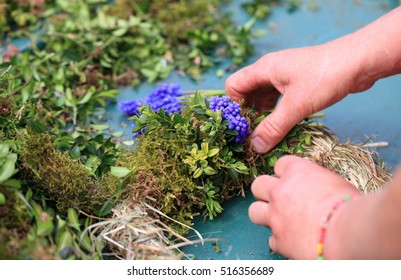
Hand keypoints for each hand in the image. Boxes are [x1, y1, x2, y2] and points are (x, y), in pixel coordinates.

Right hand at [226, 36, 374, 152]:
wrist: (358, 62)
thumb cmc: (325, 77)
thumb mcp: (296, 106)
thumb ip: (274, 128)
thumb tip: (255, 147)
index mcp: (264, 69)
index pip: (234, 85)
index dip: (234, 105)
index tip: (241, 125)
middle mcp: (270, 70)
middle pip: (247, 92)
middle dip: (248, 114)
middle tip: (252, 135)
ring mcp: (283, 76)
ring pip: (263, 97)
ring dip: (263, 115)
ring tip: (266, 134)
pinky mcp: (296, 82)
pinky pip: (278, 98)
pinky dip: (276, 112)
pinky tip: (281, 125)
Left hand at [249, 155, 360, 258]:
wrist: (348, 231)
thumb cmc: (350, 204)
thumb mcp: (334, 182)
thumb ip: (316, 183)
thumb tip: (318, 189)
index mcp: (295, 171)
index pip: (280, 164)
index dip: (286, 173)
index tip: (293, 180)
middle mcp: (279, 191)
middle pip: (258, 185)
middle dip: (266, 191)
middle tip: (279, 199)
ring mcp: (275, 216)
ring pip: (254, 211)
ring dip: (264, 215)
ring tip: (278, 220)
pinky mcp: (279, 240)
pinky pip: (271, 239)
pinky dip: (280, 240)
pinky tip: (292, 241)